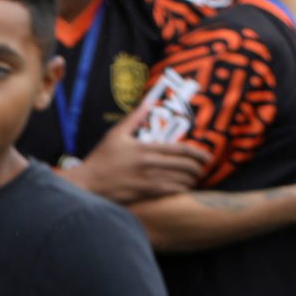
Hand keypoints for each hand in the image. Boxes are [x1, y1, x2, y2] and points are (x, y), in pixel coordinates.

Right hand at [68, 103, 207, 204]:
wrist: (88, 182)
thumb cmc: (101, 158)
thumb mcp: (115, 134)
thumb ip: (134, 118)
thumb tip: (148, 102)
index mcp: (145, 148)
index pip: (181, 150)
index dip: (198, 153)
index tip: (207, 156)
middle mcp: (150, 164)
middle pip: (186, 165)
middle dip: (199, 167)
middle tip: (202, 168)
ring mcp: (149, 180)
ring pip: (182, 179)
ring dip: (192, 179)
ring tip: (194, 178)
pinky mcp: (146, 193)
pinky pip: (172, 191)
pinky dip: (182, 189)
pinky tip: (183, 187)